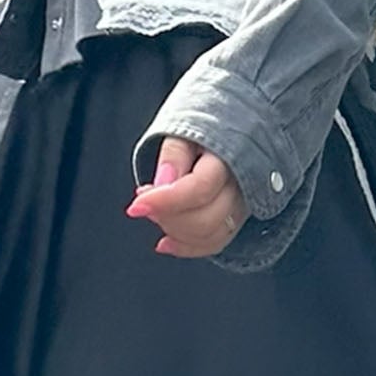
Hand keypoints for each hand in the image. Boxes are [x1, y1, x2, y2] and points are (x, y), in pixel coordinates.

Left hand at [125, 136, 247, 257]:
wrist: (227, 131)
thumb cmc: (202, 131)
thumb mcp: (185, 127)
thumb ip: (174, 154)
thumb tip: (163, 182)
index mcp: (228, 157)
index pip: (199, 189)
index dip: (165, 202)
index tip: (136, 206)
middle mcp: (240, 187)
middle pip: (205, 220)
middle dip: (167, 217)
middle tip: (145, 201)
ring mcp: (240, 208)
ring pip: (209, 237)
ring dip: (173, 232)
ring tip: (154, 211)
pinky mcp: (234, 222)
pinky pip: (213, 245)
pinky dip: (185, 247)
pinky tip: (164, 242)